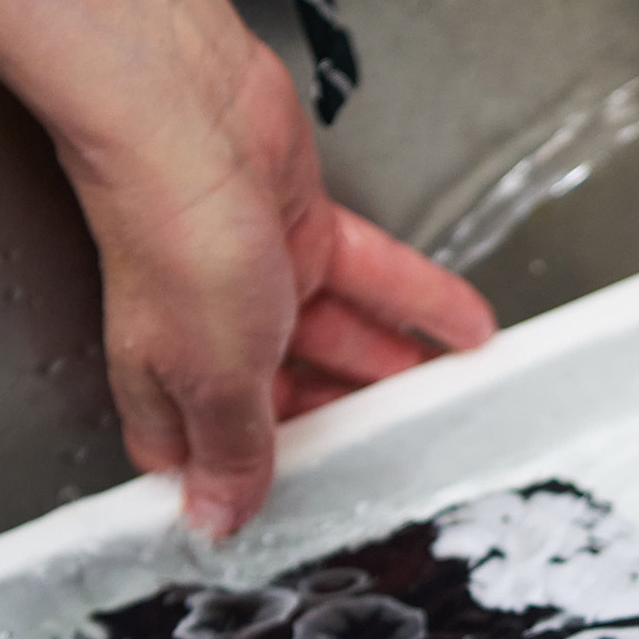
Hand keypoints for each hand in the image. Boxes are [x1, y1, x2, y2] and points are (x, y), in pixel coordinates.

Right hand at [61, 44, 494, 539]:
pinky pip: (374, 280)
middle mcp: (210, 335)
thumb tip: (217, 522)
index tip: (308, 511)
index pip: (210, 455)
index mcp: (171, 384)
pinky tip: (467, 332)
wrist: (186, 117)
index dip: (251, 483)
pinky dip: (422, 307)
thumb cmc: (177, 241)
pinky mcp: (303, 228)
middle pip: (287, 401)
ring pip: (339, 341)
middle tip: (404, 456)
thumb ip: (232, 451)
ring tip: (451, 400)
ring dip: (393, 371)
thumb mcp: (216, 379)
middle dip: (343, 428)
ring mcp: (260, 280)